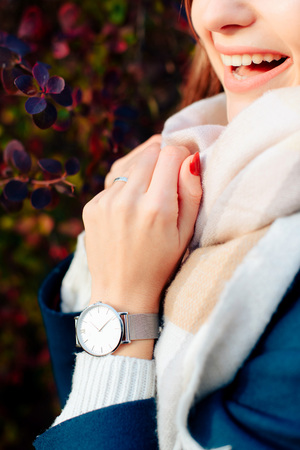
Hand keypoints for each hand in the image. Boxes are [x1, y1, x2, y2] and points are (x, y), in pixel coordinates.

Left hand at [83, 142, 201, 317]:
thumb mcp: (185, 233)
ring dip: (142, 175)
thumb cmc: (160, 264)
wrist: (122, 291)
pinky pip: (113, 183)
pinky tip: (129, 211)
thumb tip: (190, 157)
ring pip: (130, 167)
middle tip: (167, 179)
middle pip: (149, 154)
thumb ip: (191, 192)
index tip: (182, 167)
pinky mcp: (91, 207)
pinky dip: (125, 189)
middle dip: (161, 159)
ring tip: (147, 200)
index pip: (169, 153)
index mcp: (157, 207)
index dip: (180, 156)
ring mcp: (106, 203)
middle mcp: (128, 200)